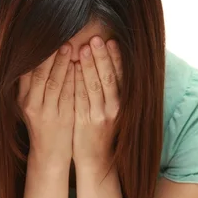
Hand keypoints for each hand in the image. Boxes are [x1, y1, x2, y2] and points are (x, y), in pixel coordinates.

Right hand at [18, 44, 74, 169]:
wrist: (49, 155)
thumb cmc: (43, 125)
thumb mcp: (32, 105)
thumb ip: (32, 85)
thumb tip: (37, 57)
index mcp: (22, 99)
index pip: (26, 71)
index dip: (35, 54)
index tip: (44, 37)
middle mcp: (31, 104)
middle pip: (39, 75)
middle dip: (49, 55)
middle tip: (59, 37)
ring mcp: (46, 112)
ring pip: (54, 84)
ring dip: (61, 64)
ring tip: (69, 47)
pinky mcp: (61, 119)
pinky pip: (68, 96)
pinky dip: (73, 80)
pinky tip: (78, 67)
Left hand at [73, 36, 122, 171]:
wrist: (96, 158)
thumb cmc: (103, 129)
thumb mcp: (113, 109)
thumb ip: (112, 88)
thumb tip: (109, 60)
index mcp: (124, 102)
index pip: (122, 76)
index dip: (116, 58)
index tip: (111, 40)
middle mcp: (115, 108)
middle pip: (109, 78)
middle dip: (102, 57)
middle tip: (96, 39)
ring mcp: (100, 115)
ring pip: (95, 87)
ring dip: (89, 66)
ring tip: (83, 48)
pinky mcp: (86, 122)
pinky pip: (81, 99)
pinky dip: (77, 82)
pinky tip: (73, 69)